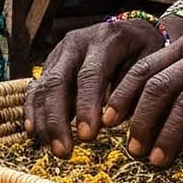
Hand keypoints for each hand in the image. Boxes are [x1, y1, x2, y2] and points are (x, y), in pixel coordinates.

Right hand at [27, 18, 178, 156]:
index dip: (86, 106)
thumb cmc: (144, 53)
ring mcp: (59, 53)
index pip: (90, 75)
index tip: (88, 137)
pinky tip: (35, 132)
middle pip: (58, 82)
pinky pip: (35, 89)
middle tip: (64, 150)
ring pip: (43, 87)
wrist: (131, 32)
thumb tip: (115, 123)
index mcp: (105, 40)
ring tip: (53, 149)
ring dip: (44, 121)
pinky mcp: (49, 65)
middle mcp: (76, 43)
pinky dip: (33, 111)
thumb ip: (133, 91)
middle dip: (58, 119)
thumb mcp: (149, 66)